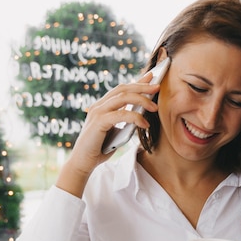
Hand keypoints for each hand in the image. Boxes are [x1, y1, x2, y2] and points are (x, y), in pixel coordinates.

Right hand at [56, 72, 159, 196]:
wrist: (83, 162)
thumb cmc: (100, 148)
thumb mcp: (117, 131)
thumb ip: (125, 120)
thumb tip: (142, 112)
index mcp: (102, 106)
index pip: (121, 89)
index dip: (137, 82)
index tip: (152, 77)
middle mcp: (99, 105)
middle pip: (123, 89)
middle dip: (142, 86)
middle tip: (158, 87)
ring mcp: (97, 112)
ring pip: (122, 98)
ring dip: (141, 100)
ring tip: (155, 107)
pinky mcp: (98, 122)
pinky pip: (120, 114)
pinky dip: (135, 117)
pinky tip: (144, 124)